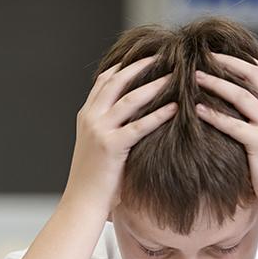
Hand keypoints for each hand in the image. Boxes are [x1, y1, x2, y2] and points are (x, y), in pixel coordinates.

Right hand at [65, 56, 177, 213]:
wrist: (82, 203)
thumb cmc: (94, 179)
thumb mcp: (97, 146)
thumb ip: (110, 127)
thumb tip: (133, 115)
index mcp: (86, 115)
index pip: (104, 80)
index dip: (125, 65)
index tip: (146, 55)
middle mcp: (90, 118)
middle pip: (116, 81)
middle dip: (141, 66)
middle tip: (163, 56)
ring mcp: (99, 131)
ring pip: (129, 99)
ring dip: (154, 85)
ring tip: (175, 75)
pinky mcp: (111, 147)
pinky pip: (139, 126)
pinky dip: (158, 114)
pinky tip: (175, 108)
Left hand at [194, 53, 257, 206]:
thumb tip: (250, 103)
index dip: (242, 60)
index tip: (221, 53)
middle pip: (253, 75)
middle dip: (228, 62)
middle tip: (205, 55)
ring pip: (241, 95)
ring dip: (216, 83)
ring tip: (195, 76)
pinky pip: (232, 124)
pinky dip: (213, 114)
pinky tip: (196, 109)